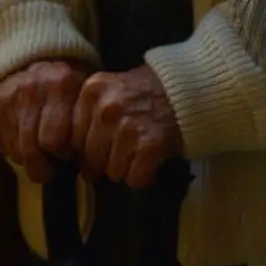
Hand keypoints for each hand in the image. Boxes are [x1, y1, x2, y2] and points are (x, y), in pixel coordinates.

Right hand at [0, 60, 90, 184]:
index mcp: (61, 85)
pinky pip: (2, 147)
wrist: (34, 58)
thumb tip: (85, 167)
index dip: (63, 154)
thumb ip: (85, 124)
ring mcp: (8, 98)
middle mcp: (31, 89)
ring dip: (29, 159)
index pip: (54, 140)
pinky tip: (26, 139)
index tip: (69, 155)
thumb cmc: (67, 86)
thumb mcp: (83, 95)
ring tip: (41, 150)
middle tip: (53, 164)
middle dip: (43, 165)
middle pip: (30, 150)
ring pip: (16, 152)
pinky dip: (15, 150)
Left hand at [71, 65, 181, 189]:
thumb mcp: (113, 89)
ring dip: (127, 167)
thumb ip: (90, 115)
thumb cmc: (148, 91)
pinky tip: (153, 156)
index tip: (107, 142)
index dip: (90, 146)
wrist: (192, 87)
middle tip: (128, 146)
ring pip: (112, 172)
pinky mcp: (149, 145)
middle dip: (107, 160)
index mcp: (93, 90)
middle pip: (91, 159)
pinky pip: (135, 178)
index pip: (74, 139)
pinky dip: (145, 174)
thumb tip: (74, 160)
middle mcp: (106, 108)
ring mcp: (127, 127)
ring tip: (142, 147)